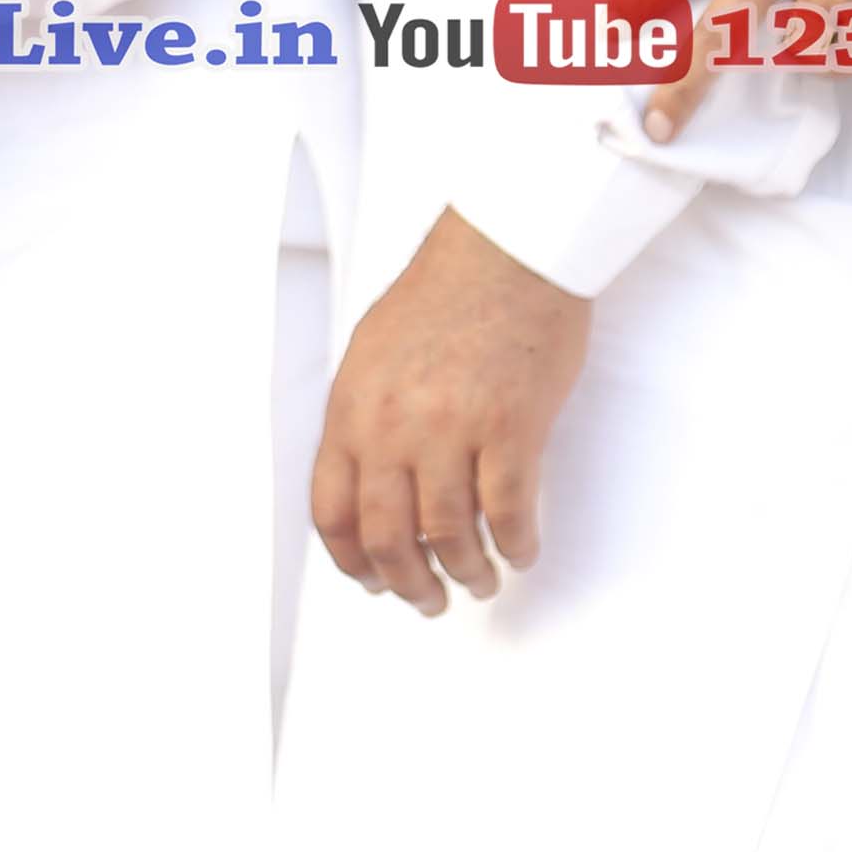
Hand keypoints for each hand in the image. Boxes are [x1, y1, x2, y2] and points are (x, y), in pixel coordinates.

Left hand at [309, 211, 590, 613]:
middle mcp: (393, 427)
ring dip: (465, 573)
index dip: (352, 562)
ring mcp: (451, 429)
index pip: (332, 512)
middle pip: (387, 538)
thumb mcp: (372, 354)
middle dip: (407, 584)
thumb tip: (374, 483)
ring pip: (449, 535)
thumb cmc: (444, 294)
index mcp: (352, 409)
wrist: (506, 250)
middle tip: (428, 601)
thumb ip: (366, 419)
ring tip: (479, 582)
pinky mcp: (510, 427)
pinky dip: (515, 544)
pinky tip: (519, 551)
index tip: (373, 580)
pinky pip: (509, 511)